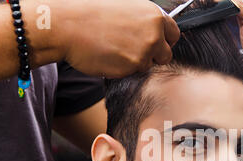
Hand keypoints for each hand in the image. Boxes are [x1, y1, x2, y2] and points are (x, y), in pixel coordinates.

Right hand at [55, 0, 179, 77]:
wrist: (68, 25)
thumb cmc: (90, 12)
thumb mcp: (124, 6)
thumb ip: (144, 19)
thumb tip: (156, 30)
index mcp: (153, 15)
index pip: (174, 34)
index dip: (164, 40)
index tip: (157, 43)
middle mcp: (154, 33)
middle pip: (165, 54)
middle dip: (153, 55)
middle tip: (133, 50)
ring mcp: (145, 52)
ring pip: (148, 65)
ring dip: (136, 62)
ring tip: (116, 49)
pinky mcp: (132, 66)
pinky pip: (134, 72)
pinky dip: (124, 68)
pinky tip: (110, 55)